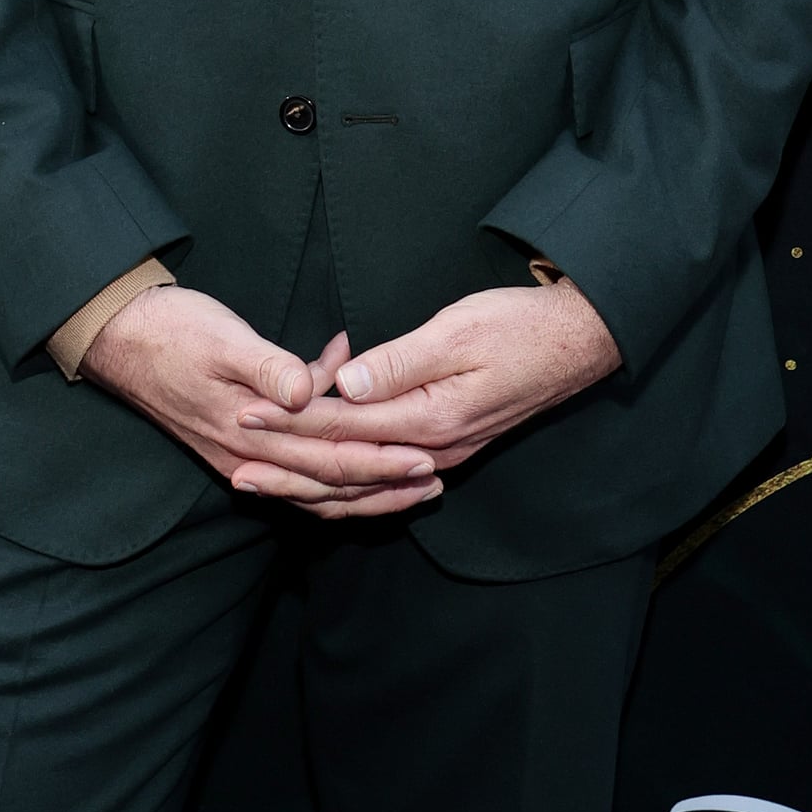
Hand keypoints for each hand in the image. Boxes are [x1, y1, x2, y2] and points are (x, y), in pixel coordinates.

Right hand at [82, 285, 444, 518]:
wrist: (119, 338)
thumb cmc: (174, 331)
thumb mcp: (223, 338)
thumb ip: (268, 366)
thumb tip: (310, 388)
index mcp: (251, 429)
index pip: (330, 456)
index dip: (379, 459)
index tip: (423, 457)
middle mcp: (248, 455)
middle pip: (329, 481)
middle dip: (384, 483)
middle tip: (433, 477)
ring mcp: (240, 457)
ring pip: (313, 489)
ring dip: (363, 490)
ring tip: (408, 485)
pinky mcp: (235, 448)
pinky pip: (292, 479)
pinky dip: (328, 481)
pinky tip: (352, 472)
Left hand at [233, 279, 622, 494]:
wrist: (577, 343)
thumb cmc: (518, 327)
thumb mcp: (458, 331)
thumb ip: (399, 362)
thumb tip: (345, 386)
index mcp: (430, 419)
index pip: (343, 426)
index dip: (290, 421)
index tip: (245, 414)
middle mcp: (434, 449)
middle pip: (346, 465)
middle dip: (287, 467)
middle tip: (234, 468)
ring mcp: (443, 453)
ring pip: (363, 480)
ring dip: (311, 483)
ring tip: (265, 484)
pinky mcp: (448, 446)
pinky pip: (385, 477)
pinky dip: (348, 485)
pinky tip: (325, 485)